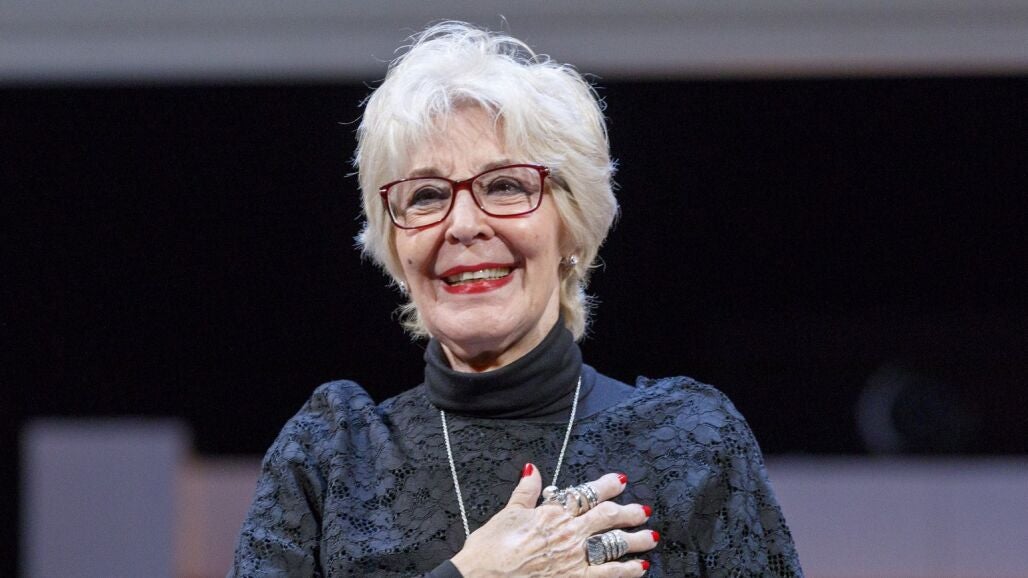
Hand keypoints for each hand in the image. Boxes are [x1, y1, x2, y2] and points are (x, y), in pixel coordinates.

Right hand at [450, 464, 656, 576]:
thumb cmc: (491, 549)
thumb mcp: (507, 513)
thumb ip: (525, 492)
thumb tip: (533, 470)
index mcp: (552, 512)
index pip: (587, 494)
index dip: (607, 485)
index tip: (621, 480)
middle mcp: (568, 532)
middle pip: (607, 517)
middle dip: (628, 512)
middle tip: (643, 509)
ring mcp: (575, 557)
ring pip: (614, 544)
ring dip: (636, 540)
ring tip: (651, 537)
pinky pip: (609, 574)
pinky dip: (627, 571)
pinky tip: (640, 568)